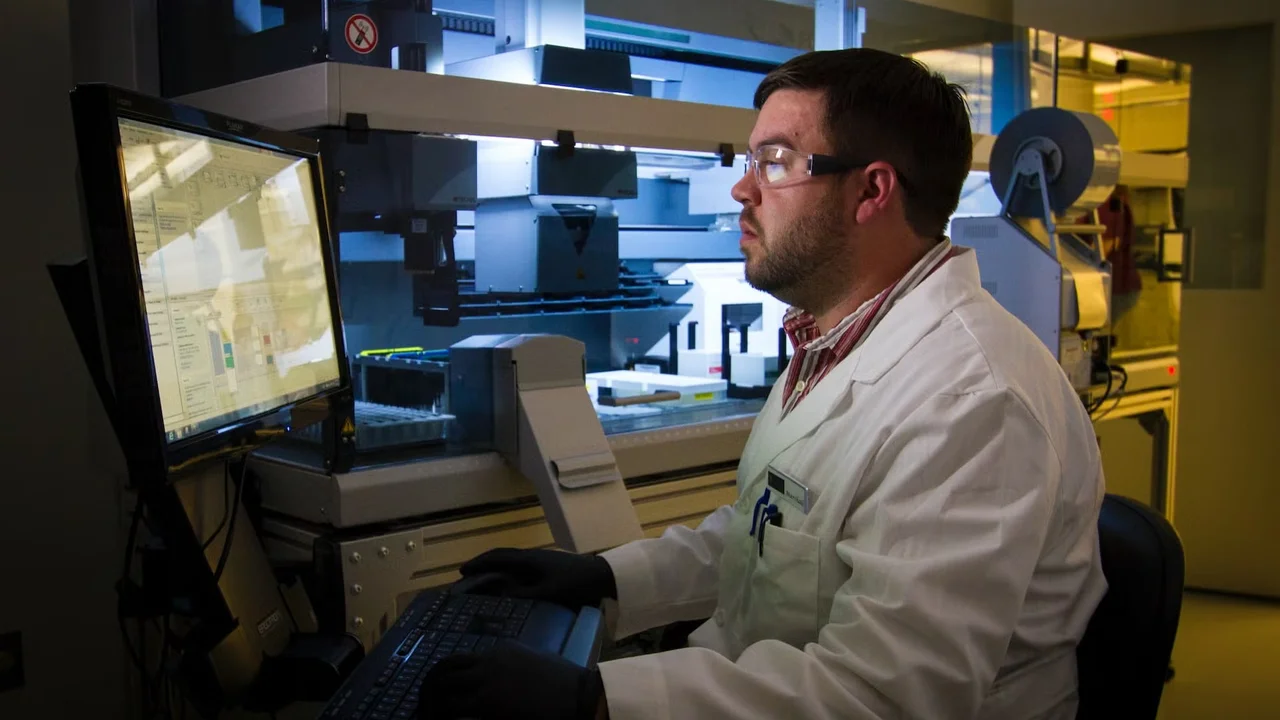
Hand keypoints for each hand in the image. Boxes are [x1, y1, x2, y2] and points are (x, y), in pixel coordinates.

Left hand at [418, 640, 604, 719]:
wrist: (580, 696)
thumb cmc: (565, 685)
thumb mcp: (535, 666)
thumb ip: (513, 668)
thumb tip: (500, 683)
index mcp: (502, 651)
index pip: (463, 660)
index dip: (448, 677)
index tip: (442, 691)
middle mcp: (489, 661)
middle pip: (445, 668)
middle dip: (430, 686)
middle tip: (425, 704)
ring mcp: (486, 681)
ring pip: (443, 687)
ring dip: (431, 702)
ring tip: (427, 716)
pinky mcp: (487, 704)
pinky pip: (453, 709)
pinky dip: (441, 716)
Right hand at [458, 548, 616, 609]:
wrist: (601, 576)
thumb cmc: (574, 584)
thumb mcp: (548, 593)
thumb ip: (523, 593)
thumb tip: (498, 594)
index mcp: (529, 559)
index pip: (497, 557)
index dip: (479, 563)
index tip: (462, 571)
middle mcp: (531, 555)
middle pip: (502, 555)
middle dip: (483, 563)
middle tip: (467, 574)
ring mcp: (540, 559)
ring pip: (511, 559)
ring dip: (495, 566)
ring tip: (483, 578)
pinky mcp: (547, 565)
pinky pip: (520, 564)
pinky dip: (507, 570)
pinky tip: (508, 580)